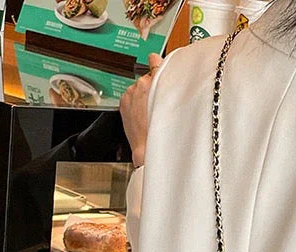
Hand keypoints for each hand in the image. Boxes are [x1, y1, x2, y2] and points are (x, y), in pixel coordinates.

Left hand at [119, 53, 162, 167]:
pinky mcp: (123, 102)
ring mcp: (130, 92)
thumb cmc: (162, 130)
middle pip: (148, 78)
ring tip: (150, 113)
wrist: (148, 148)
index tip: (156, 61)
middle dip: (152, 87)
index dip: (158, 63)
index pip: (156, 62)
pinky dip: (135, 104)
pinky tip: (141, 116)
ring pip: (138, 88)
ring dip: (143, 96)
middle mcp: (141, 83)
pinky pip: (130, 98)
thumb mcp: (172, 103)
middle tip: (159, 103)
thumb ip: (164, 80)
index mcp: (156, 81)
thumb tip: (156, 60)